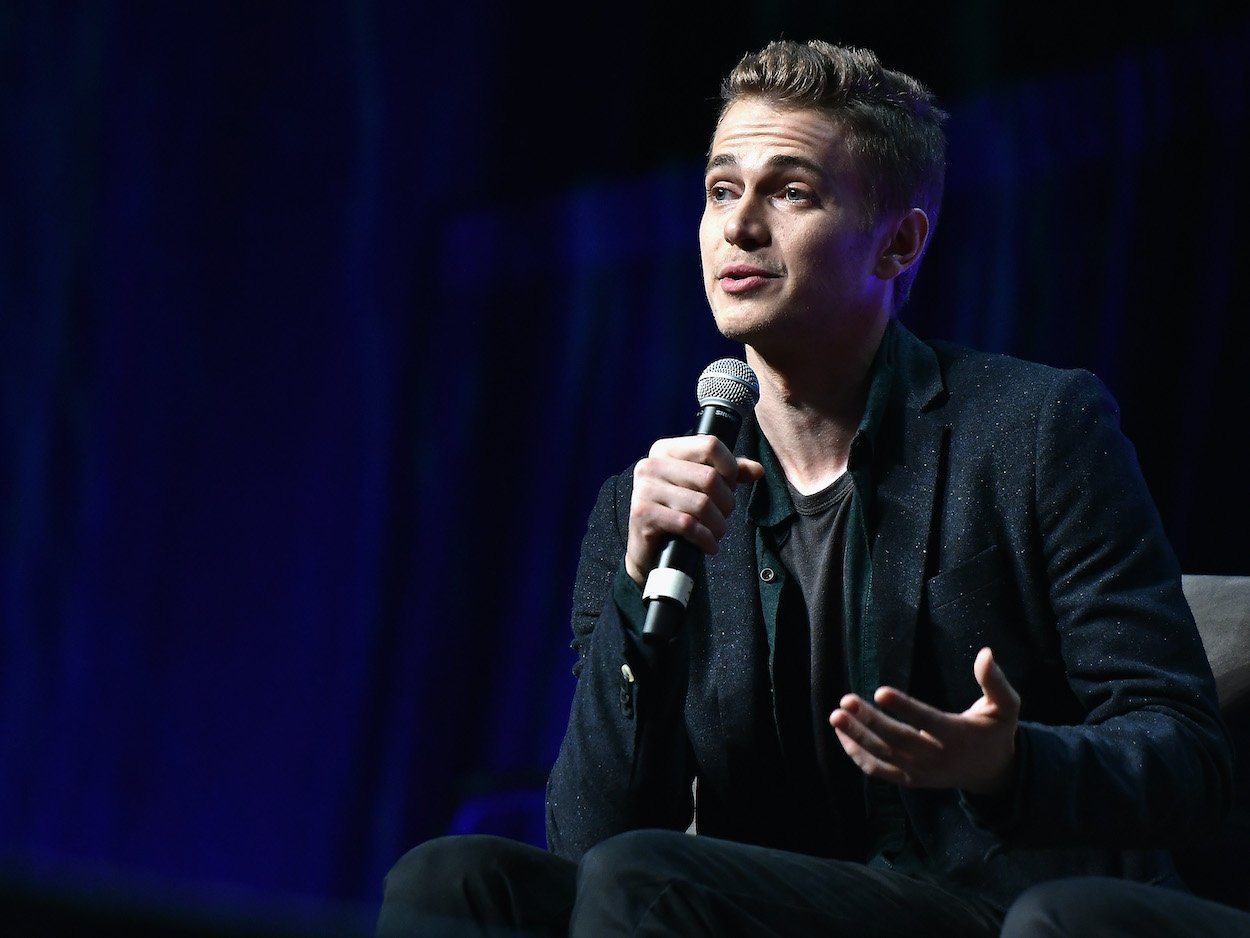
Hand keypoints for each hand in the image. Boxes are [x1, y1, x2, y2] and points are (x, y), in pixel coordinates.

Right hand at [625, 435, 763, 586]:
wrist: (649, 550)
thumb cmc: (678, 512)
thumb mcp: (702, 488)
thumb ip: (728, 474)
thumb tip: (758, 470)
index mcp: (665, 450)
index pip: (710, 445)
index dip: (730, 467)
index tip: (730, 486)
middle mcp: (651, 465)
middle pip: (709, 477)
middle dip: (726, 503)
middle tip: (723, 516)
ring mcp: (644, 489)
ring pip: (701, 504)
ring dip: (717, 525)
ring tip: (716, 533)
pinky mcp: (642, 514)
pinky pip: (687, 525)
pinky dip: (705, 539)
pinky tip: (708, 545)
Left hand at [829, 647, 1019, 794]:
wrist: (992, 773)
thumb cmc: (995, 731)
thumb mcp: (1006, 706)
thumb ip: (996, 682)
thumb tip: (986, 653)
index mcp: (958, 736)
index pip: (928, 721)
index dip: (905, 707)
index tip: (880, 692)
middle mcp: (937, 757)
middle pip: (898, 740)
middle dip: (870, 721)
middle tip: (846, 700)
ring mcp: (921, 772)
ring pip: (884, 756)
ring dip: (857, 737)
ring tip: (836, 715)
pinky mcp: (910, 780)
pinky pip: (879, 770)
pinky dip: (858, 754)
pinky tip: (841, 734)